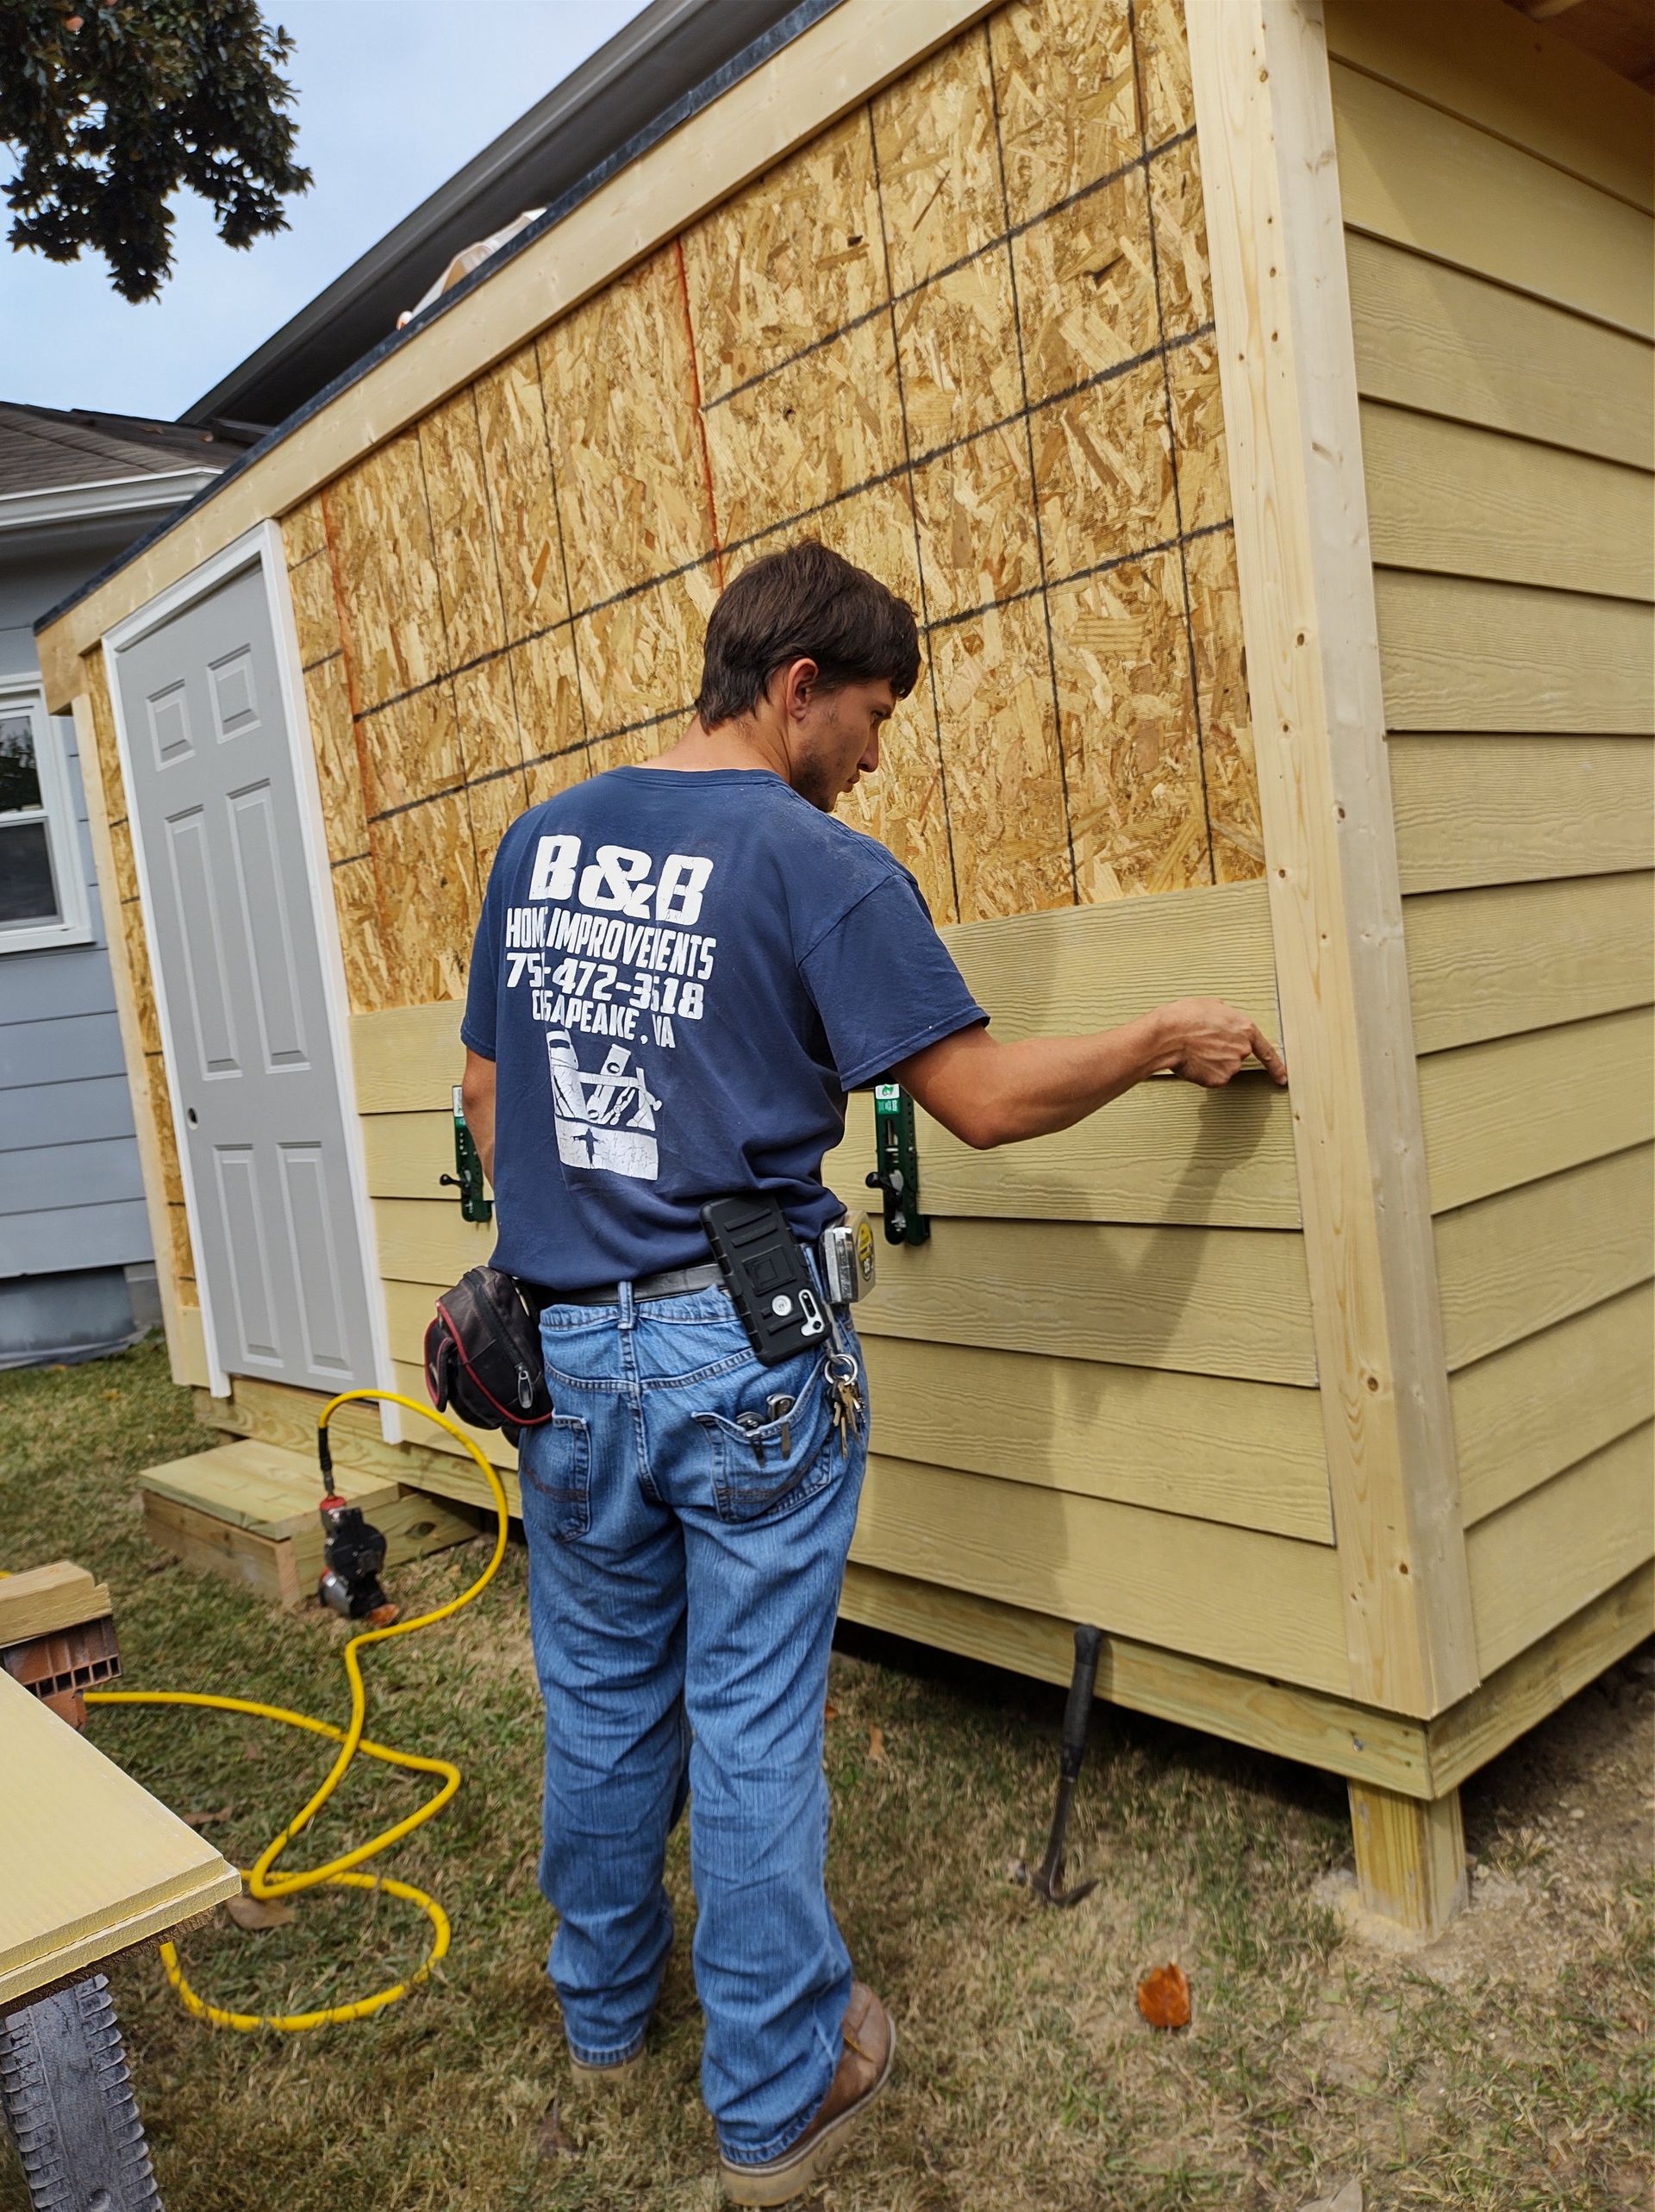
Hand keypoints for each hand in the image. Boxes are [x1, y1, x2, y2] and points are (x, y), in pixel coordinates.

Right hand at [1153, 998, 1287, 1087]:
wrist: (1168, 1035)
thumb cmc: (1185, 1017)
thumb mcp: (1209, 1004)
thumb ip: (1224, 1013)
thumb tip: (1222, 1014)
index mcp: (1245, 1029)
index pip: (1267, 1052)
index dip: (1276, 1066)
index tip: (1282, 1077)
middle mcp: (1243, 1050)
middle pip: (1237, 1056)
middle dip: (1222, 1052)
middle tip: (1202, 1044)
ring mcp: (1231, 1066)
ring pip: (1223, 1068)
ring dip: (1212, 1062)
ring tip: (1194, 1050)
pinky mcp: (1218, 1080)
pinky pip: (1213, 1078)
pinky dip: (1204, 1072)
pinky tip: (1193, 1061)